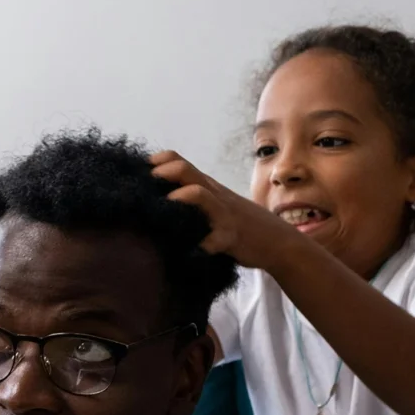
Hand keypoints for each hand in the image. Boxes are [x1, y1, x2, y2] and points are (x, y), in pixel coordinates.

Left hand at [149, 150, 308, 272]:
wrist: (278, 241)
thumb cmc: (241, 224)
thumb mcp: (216, 205)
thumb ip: (194, 200)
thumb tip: (156, 204)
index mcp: (207, 187)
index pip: (178, 161)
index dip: (156, 163)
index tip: (136, 174)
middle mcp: (214, 194)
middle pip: (185, 169)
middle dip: (161, 173)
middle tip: (142, 187)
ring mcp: (222, 214)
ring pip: (199, 194)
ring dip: (178, 198)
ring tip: (163, 208)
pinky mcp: (230, 237)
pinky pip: (213, 240)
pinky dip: (198, 247)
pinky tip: (186, 254)